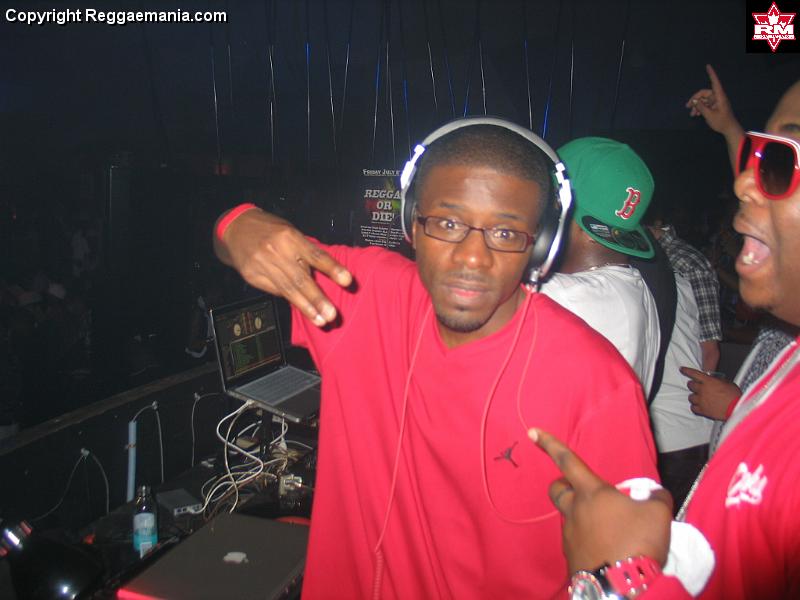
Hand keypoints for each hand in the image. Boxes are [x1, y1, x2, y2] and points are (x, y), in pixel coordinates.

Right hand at [214, 208, 351, 325]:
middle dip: (317, 299)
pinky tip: (302, 308)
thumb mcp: (290, 231)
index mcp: (290, 237)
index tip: (347, 281)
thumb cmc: (269, 229)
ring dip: (306, 307)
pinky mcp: (253, 276)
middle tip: (331, 315)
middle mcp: (277, 251)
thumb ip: (305, 250)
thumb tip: (325, 272)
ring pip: (288, 290)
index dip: (332, 268)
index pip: (315, 255)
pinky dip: (290, 299)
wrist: (235, 228)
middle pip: (300, 278)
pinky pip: (275, 291)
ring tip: (320, 320)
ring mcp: (263, 265)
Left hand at [528, 428, 671, 573]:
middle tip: (584, 492)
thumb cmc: (637, 541)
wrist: (622, 588)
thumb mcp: (658, 512)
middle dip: (564, 485)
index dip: (550, 444)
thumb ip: (655, 497)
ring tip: (612, 531)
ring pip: (569, 518)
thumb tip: (653, 495)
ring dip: (584, 518)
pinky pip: (577, 542)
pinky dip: (589, 542)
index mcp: (591, 493)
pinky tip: (608, 552)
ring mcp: (569, 536)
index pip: (567, 460)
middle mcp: (574, 511)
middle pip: (557, 490)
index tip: (532, 431)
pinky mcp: (571, 559)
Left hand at [680, 367, 740, 420]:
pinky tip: (700, 406)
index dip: (686, 371)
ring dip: (694, 396)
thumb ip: (717, 380)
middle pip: (690, 385)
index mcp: (709, 381)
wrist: (736, 408)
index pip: (694, 373)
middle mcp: (702, 390)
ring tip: (700, 398)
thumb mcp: (727, 383)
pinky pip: (693, 408)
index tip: (682, 369)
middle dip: (693, 385)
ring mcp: (701, 400)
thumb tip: (714, 379)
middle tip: (697, 387)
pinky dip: (695, 407)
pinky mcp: (702, 410)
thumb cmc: (734, 396)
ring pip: (690, 397)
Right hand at [685, 65, 743, 168]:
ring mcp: (716, 102)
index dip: (711, 74)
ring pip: (704, 100)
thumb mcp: (709, 115)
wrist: (729, 129)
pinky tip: (696, 115)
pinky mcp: (715, 107)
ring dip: (697, 106)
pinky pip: (706, 105)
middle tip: (687, 106)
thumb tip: (694, 101)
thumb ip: (701, 107)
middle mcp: (718, 97)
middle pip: (704, 93)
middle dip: (695, 98)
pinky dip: (700, 108)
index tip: (708, 66)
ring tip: (692, 114)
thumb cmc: (721, 122)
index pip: (714, 82)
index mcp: (719, 96)